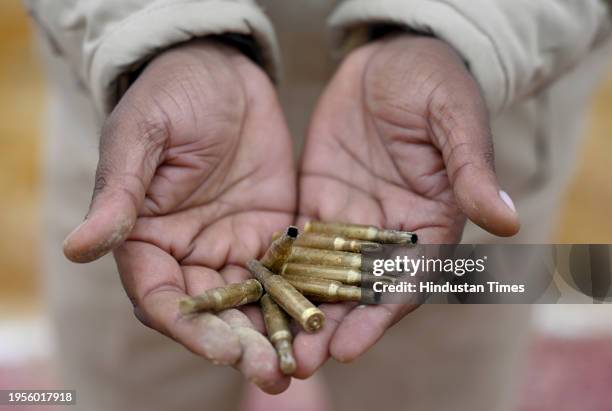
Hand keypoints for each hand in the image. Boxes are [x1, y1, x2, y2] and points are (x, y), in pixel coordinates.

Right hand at [63, 40, 294, 392]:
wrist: (220, 72)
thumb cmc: (170, 96)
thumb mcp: (141, 136)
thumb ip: (119, 194)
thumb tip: (77, 249)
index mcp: (147, 240)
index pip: (163, 298)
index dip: (189, 326)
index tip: (222, 348)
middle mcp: (190, 254)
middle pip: (213, 313)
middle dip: (240, 345)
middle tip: (272, 372)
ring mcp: (234, 248)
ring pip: (253, 304)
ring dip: (276, 336)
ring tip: (302, 364)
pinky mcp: (272, 235)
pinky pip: (289, 273)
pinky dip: (303, 299)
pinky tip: (326, 320)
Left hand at [294, 34, 518, 375]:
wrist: (395, 59)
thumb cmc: (436, 86)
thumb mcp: (456, 121)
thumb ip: (471, 171)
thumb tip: (507, 220)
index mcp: (431, 225)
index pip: (406, 281)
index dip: (380, 315)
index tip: (352, 347)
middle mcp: (390, 234)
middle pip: (359, 290)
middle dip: (331, 326)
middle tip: (299, 363)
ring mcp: (351, 221)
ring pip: (323, 273)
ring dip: (299, 307)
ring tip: (271, 341)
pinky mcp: (318, 201)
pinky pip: (296, 240)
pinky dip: (280, 266)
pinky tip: (255, 288)